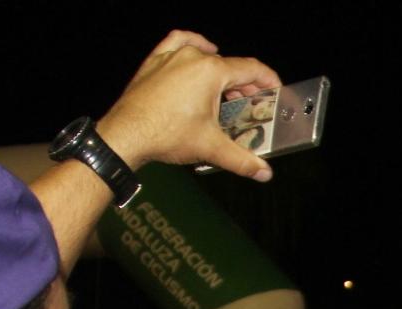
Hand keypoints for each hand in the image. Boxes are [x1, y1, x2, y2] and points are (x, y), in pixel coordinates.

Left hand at [97, 32, 280, 180]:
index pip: (250, 69)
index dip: (268, 80)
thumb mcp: (210, 147)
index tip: (275, 89)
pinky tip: (200, 49)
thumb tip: (263, 172)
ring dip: (221, 71)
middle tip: (251, 103)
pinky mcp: (155, 61)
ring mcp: (172, 56)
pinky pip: (178, 42)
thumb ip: (242, 159)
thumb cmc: (165, 134)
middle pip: (229, 65)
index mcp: (211, 71)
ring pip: (206, 56)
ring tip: (226, 89)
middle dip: (244, 84)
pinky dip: (193, 45)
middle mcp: (193, 57)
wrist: (126, 134)